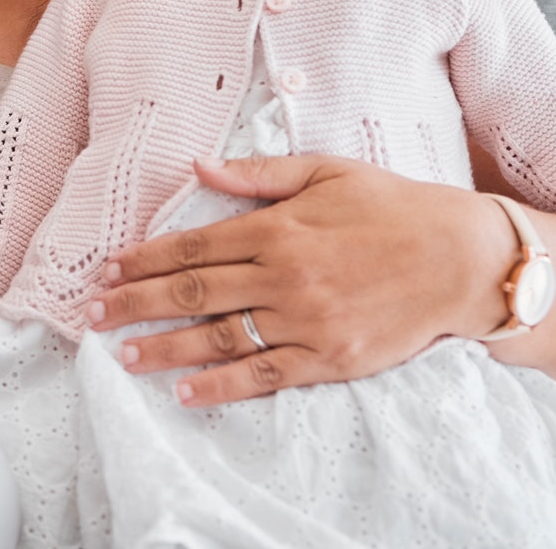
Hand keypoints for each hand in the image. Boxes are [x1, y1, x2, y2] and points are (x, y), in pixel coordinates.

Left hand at [93, 155, 512, 406]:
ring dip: (165, 348)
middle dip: (136, 304)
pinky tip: (186, 391)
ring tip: (124, 356)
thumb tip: (199, 165)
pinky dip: (221, 386)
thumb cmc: (394, 206)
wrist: (462, 258)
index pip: (192, 246)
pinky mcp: (330, 357)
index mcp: (277, 226)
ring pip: (219, 338)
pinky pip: (264, 375)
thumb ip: (259, 173)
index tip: (108, 270)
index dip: (144, 259)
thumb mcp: (326, 170)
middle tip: (93, 316)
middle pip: (193, 293)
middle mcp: (284, 274)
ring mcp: (306, 320)